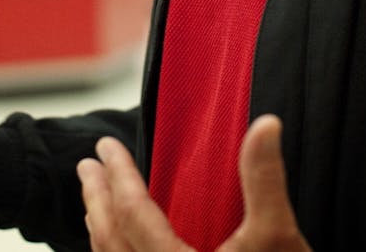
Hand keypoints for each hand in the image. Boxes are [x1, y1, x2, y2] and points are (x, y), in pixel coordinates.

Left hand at [77, 114, 311, 251]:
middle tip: (88, 167)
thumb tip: (265, 125)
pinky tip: (122, 250)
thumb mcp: (277, 238)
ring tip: (96, 203)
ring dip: (101, 230)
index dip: (119, 176)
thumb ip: (264, 181)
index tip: (106, 148)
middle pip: (111, 242)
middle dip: (98, 200)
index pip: (132, 213)